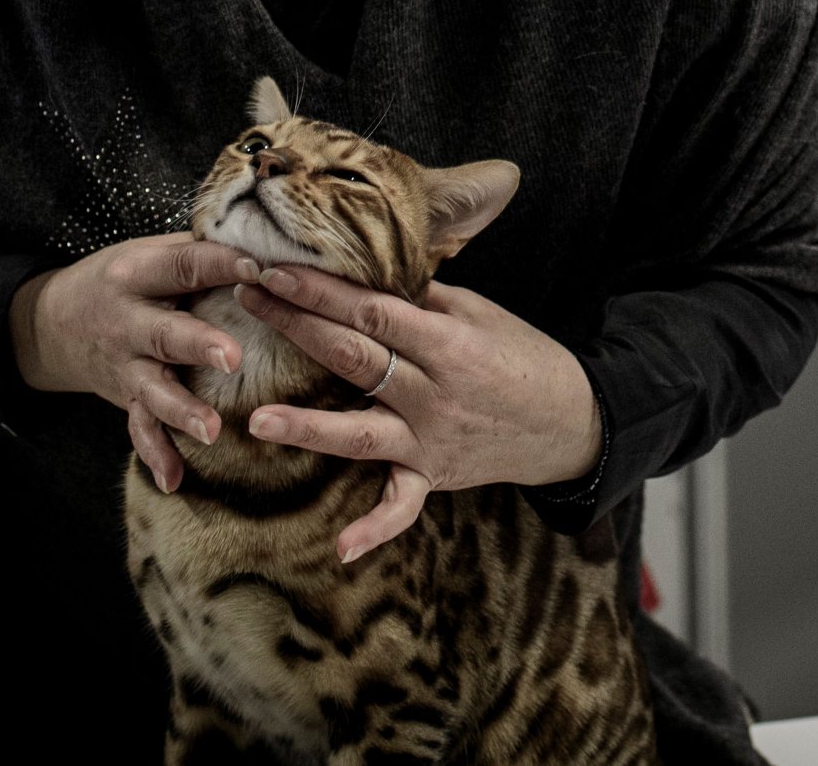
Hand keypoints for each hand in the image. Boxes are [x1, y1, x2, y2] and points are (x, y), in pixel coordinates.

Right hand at [8, 233, 260, 492]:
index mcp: (139, 273)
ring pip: (153, 389)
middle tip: (233, 357)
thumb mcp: (150, 253)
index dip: (220, 266)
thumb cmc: (124, 280)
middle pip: (164, 332)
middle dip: (197, 345)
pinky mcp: (125, 398)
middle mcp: (127, 320)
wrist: (54, 321)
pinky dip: (156, 455)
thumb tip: (271, 239)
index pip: (184, 265)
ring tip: (212, 430)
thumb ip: (201, 250)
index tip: (258, 269)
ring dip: (181, 410)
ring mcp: (124, 365)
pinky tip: (175, 480)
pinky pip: (139, 430)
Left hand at [233, 268, 603, 562]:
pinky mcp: (434, 476)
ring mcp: (431, 440)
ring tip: (258, 420)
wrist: (571, 419)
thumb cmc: (522, 355)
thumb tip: (365, 269)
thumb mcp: (479, 313)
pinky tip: (341, 549)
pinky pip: (402, 506)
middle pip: (354, 358)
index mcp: (448, 343)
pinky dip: (374, 529)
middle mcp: (434, 394)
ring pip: (360, 434)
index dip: (321, 289)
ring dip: (308, 427)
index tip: (274, 268)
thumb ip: (422, 297)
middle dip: (296, 326)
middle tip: (246, 300)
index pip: (372, 312)